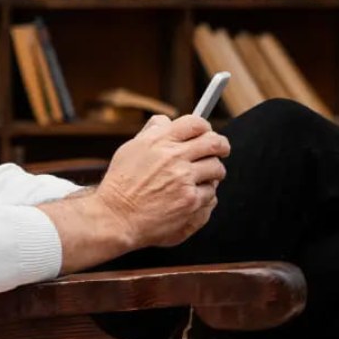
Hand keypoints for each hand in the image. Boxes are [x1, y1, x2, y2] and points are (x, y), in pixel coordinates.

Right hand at [96, 114, 229, 248]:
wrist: (116, 218)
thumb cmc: (120, 185)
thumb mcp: (130, 149)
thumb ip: (151, 132)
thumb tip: (166, 121)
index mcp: (159, 141)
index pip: (195, 123)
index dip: (205, 127)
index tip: (207, 132)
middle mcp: (174, 157)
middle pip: (214, 143)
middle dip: (222, 146)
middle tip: (222, 150)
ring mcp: (184, 180)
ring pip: (217, 169)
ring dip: (213, 173)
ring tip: (202, 179)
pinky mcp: (191, 201)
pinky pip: (211, 193)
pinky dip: (205, 195)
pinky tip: (191, 198)